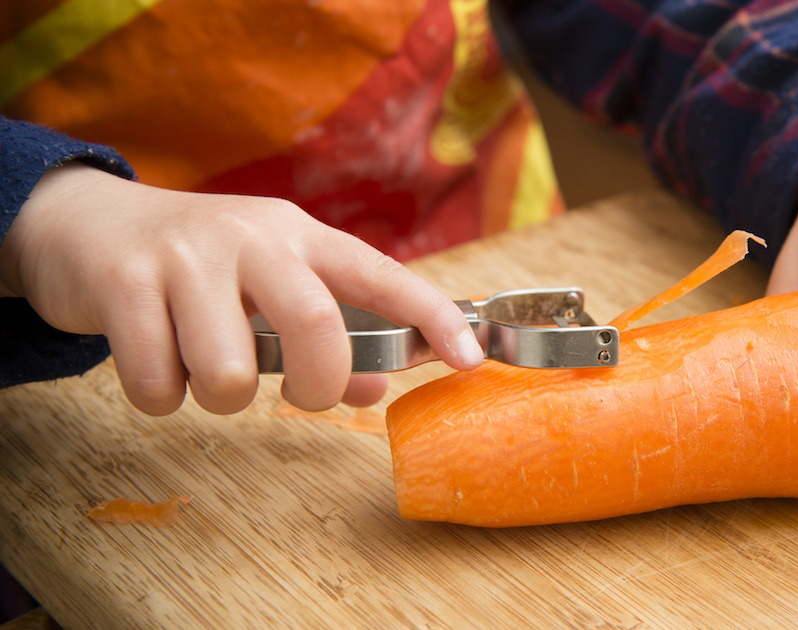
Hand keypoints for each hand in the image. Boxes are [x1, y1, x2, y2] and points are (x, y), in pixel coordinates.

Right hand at [0, 164, 483, 415]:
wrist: (85, 224)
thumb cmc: (200, 267)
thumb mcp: (269, 285)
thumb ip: (326, 336)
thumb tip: (376, 390)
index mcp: (300, 236)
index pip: (381, 275)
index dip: (431, 317)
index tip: (470, 359)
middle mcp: (252, 237)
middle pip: (315, 326)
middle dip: (315, 385)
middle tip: (297, 394)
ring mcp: (187, 255)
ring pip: (232, 373)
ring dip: (221, 396)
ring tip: (202, 365)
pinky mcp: (126, 282)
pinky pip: (159, 383)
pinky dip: (160, 396)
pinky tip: (155, 361)